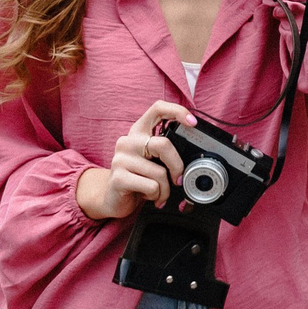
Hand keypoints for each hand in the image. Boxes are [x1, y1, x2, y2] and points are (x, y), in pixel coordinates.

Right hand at [77, 100, 195, 220]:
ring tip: (158, 192)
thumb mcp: (153, 161)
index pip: (158, 109)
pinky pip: (151, 187)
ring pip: (160, 172)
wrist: (114, 199)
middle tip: (178, 179)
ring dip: (165, 189)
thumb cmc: (139, 178)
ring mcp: (120, 159)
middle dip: (177, 166)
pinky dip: (156, 196)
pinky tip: (147, 196)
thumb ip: (166, 153)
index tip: (193, 122)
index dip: (177, 111)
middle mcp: (127, 141)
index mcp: (139, 132)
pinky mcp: (118, 178)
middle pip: (163, 145)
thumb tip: (191, 159)